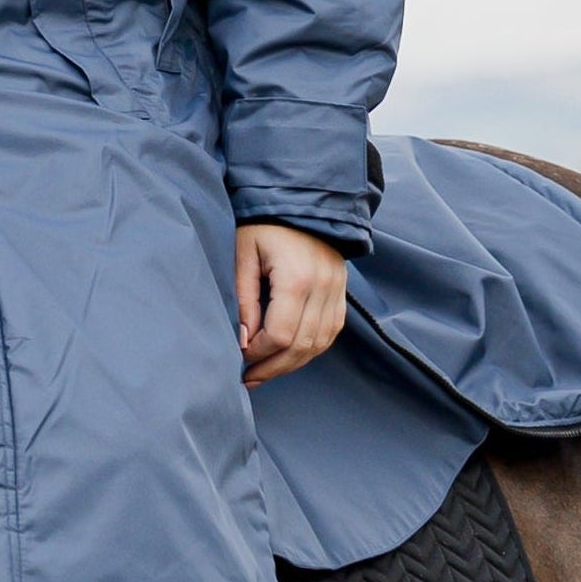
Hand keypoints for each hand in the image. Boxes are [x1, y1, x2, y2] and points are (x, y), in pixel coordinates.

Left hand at [236, 221, 351, 385]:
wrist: (304, 202)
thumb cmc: (265, 226)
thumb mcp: (244, 255)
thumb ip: (244, 299)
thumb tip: (242, 341)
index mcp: (297, 279)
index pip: (280, 335)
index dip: (258, 353)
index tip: (239, 355)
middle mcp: (323, 288)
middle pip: (301, 346)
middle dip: (272, 367)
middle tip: (249, 378)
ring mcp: (337, 292)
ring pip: (318, 345)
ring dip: (292, 364)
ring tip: (265, 373)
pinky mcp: (341, 295)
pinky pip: (330, 334)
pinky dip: (310, 350)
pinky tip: (289, 357)